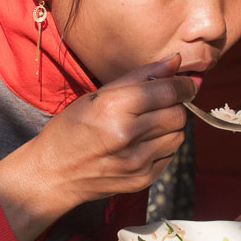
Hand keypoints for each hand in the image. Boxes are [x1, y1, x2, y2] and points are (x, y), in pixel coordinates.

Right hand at [0, 54, 195, 240]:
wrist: (54, 172)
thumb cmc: (73, 127)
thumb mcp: (99, 95)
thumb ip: (140, 76)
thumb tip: (176, 61)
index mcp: (114, 107)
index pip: (168, 91)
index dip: (183, 85)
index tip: (186, 83)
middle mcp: (127, 134)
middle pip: (177, 114)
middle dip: (175, 106)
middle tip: (161, 104)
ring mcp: (136, 161)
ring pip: (178, 136)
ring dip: (169, 127)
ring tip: (148, 125)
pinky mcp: (142, 179)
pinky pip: (169, 156)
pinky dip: (162, 147)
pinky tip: (141, 144)